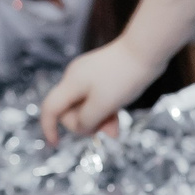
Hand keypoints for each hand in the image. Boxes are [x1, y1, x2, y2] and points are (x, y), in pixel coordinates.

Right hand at [41, 39, 161, 142]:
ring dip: (99, 121)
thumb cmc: (124, 77)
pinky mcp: (102, 76)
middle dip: (86, 124)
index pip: (50, 108)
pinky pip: (97, 100)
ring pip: (86, 107)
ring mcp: (88, 76)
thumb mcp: (103, 105)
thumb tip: (80, 128)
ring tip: (116, 129)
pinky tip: (117, 118)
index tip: (55, 144)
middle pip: (70, 110)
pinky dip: (105, 111)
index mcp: (71, 83)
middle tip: (108, 132)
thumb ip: (87, 121)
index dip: (49, 127)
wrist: (145, 51)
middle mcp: (75, 77)